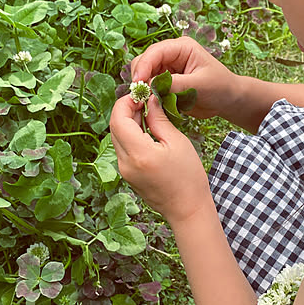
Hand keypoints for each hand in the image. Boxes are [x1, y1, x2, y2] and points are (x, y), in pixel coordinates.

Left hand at [109, 94, 213, 225]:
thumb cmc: (188, 177)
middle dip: (126, 110)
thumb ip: (159, 119)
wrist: (187, 210)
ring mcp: (124, 171)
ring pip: (117, 137)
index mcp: (138, 153)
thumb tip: (149, 100)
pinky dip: (131, 136)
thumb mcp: (177, 142)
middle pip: (114, 127)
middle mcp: (125, 163)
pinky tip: (147, 132)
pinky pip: (123, 149)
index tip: (141, 95)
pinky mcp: (127, 175)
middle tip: (145, 101)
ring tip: (148, 115)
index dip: (126, 102)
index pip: (118, 118)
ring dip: (128, 122)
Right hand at [131, 37, 239, 119]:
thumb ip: (176, 84)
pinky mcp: (165, 83)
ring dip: (143, 88)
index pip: (155, 52)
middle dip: (140, 77)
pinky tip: (151, 105)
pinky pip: (150, 88)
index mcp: (182, 47)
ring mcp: (167, 69)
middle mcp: (171, 55)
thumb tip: (152, 85)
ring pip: (144, 75)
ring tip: (146, 102)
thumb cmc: (220, 87)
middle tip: (140, 96)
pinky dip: (148, 96)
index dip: (144, 66)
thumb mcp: (200, 85)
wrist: (228, 100)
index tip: (138, 82)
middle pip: (144, 61)